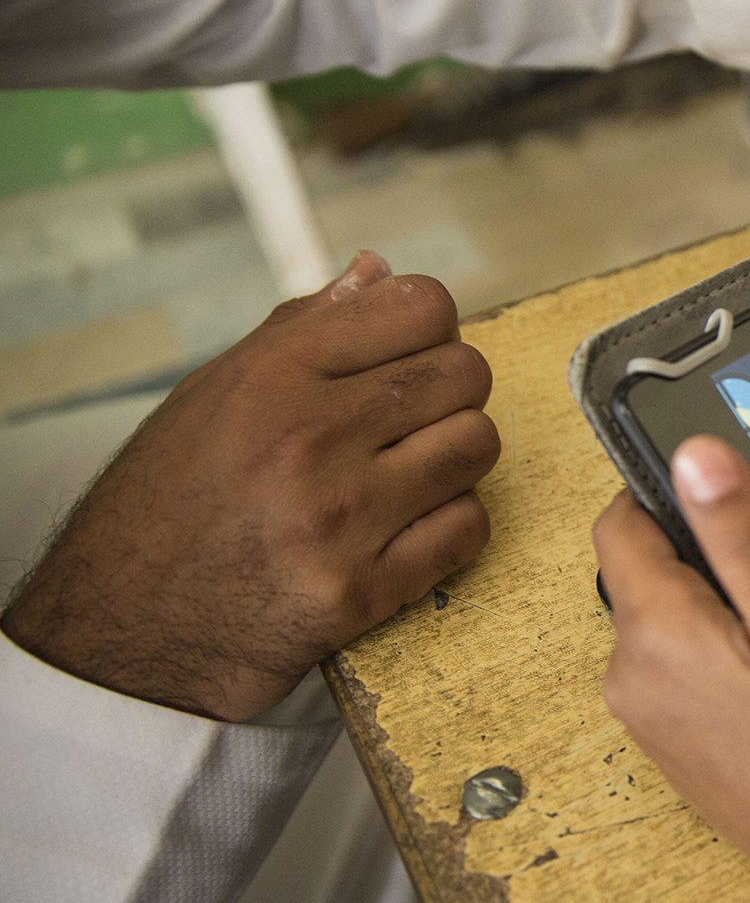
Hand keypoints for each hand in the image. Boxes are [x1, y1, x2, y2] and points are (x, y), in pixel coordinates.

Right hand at [3, 252, 497, 720]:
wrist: (120, 633)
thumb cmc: (164, 506)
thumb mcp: (209, 397)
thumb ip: (300, 330)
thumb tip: (379, 269)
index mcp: (269, 376)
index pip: (421, 306)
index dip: (430, 329)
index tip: (409, 357)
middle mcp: (308, 438)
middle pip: (465, 374)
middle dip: (451, 393)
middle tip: (410, 423)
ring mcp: (339, 518)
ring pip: (476, 447)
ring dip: (455, 459)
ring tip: (407, 475)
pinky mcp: (361, 591)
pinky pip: (467, 530)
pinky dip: (451, 528)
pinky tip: (405, 530)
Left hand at [594, 440, 749, 902]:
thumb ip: (741, 537)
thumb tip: (692, 455)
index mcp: (653, 633)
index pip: (621, 526)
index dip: (670, 496)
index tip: (736, 499)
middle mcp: (630, 675)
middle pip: (646, 573)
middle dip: (709, 556)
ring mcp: (649, 715)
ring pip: (669, 620)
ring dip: (722, 607)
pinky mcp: (675, 742)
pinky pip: (683, 666)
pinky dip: (725, 652)